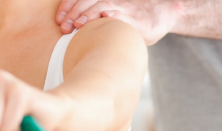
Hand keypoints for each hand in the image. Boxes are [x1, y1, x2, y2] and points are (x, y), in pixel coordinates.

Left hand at [56, 0, 183, 44]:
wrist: (163, 14)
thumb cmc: (132, 20)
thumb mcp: (111, 18)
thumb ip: (93, 24)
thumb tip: (70, 36)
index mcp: (103, 1)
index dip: (68, 6)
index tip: (58, 20)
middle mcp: (112, 1)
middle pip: (87, 1)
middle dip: (73, 13)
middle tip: (62, 26)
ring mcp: (124, 8)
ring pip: (103, 5)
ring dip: (88, 14)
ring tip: (77, 24)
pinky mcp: (137, 19)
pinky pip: (123, 15)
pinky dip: (114, 15)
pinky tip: (105, 17)